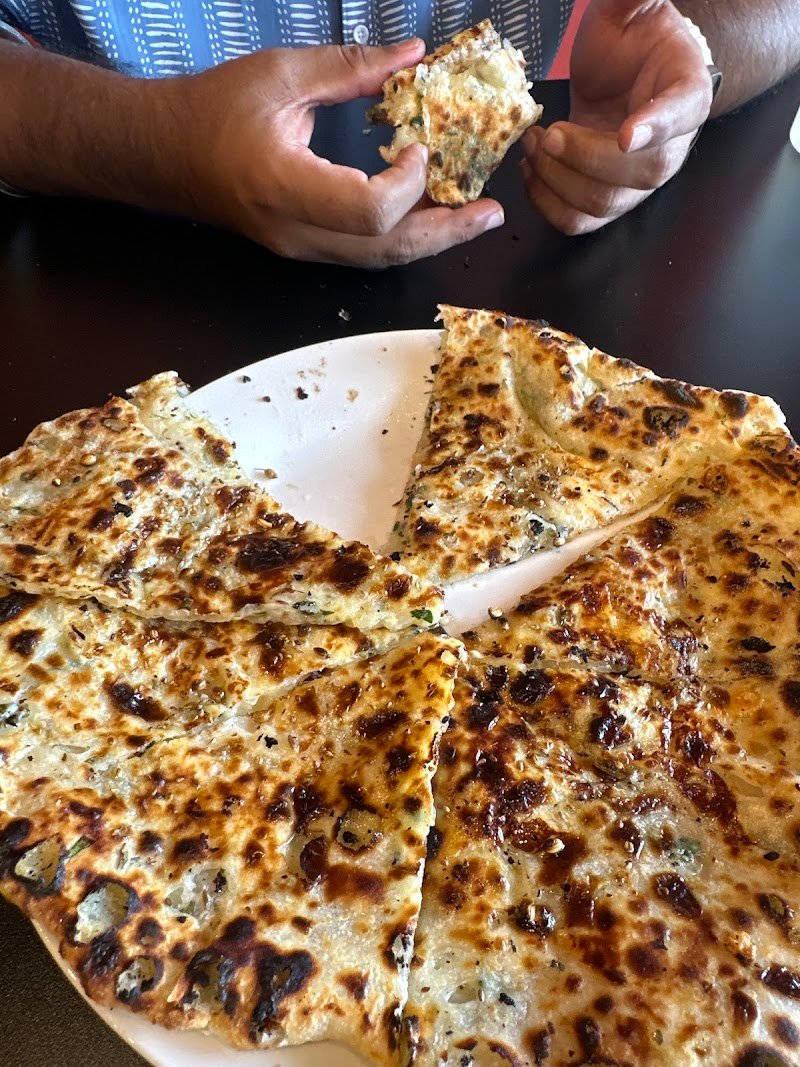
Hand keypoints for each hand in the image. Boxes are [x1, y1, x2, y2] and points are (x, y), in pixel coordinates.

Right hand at [176, 41, 503, 266]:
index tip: (419, 146)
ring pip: (377, 260)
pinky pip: (362, 253)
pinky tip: (428, 216)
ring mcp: (299, 248)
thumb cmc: (212, 109)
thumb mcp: (280, 74)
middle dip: (445, 231)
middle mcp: (295, 231)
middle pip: (385, 250)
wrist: (164, 154)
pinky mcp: (303, 248)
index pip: (368, 210)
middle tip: (491, 213)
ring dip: (430, 240)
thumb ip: (350, 68)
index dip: (407, 184)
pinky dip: (400, 236)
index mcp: (284, 186)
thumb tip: (413, 53)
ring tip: (472, 219)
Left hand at [521, 0, 711, 234]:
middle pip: (637, 173)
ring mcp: (637, 182)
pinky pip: (579, 220)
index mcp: (687, 92)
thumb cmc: (632, 42)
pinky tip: (532, 171)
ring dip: (558, 180)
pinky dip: (547, 202)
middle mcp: (669, 147)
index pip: (681, 114)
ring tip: (534, 146)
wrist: (623, 71)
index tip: (626, 135)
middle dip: (583, 157)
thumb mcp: (630, 10)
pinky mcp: (605, 200)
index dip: (655, 128)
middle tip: (548, 134)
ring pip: (603, 203)